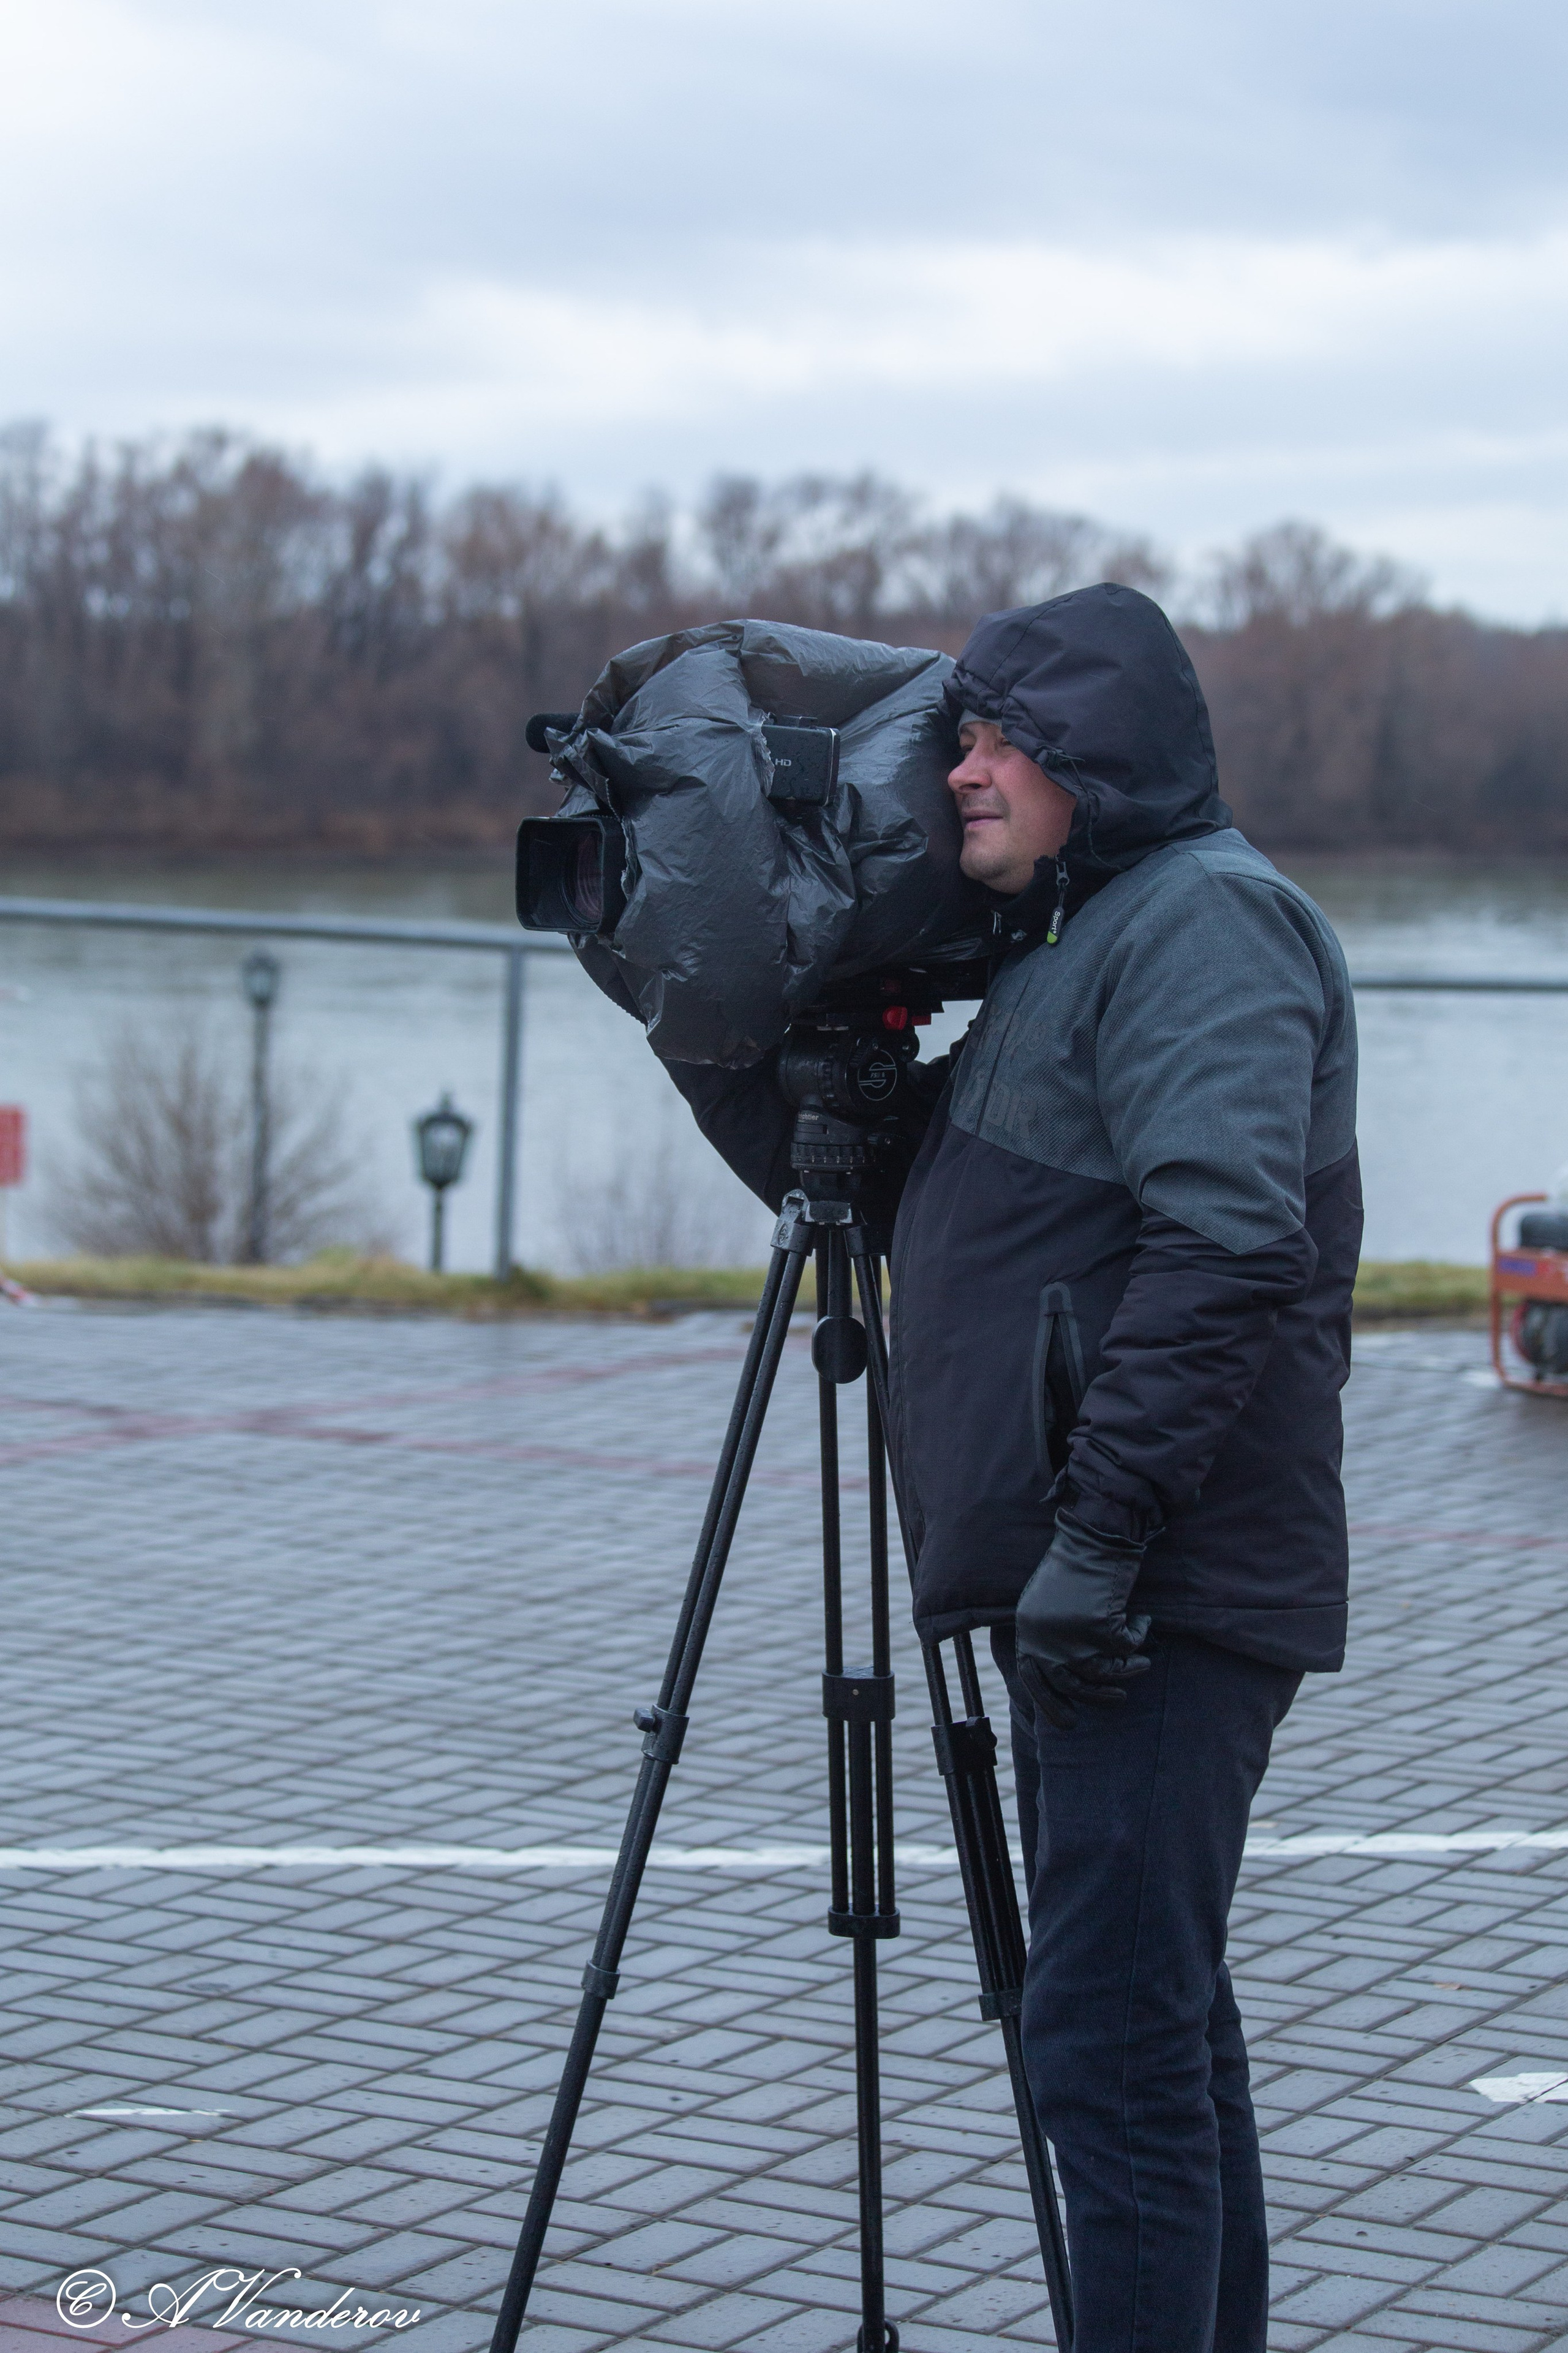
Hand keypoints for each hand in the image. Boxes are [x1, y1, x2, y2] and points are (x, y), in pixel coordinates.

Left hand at [1015, 1507, 1152, 1730]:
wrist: (1092, 1534)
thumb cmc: (1072, 1563)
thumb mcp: (1044, 1603)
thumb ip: (1046, 1634)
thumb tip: (1062, 1673)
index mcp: (1027, 1631)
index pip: (1034, 1677)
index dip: (1050, 1702)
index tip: (1068, 1722)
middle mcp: (1045, 1638)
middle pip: (1070, 1683)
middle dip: (1096, 1697)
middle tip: (1117, 1699)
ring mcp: (1072, 1637)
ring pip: (1104, 1670)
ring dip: (1128, 1668)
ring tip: (1143, 1663)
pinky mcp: (1100, 1628)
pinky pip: (1126, 1647)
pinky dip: (1139, 1635)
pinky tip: (1143, 1620)